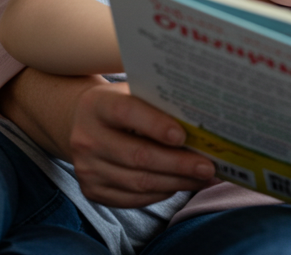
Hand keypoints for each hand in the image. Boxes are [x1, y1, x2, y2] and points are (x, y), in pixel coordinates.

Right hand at [0, 69, 216, 207]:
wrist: (81, 124)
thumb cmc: (120, 106)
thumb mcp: (133, 93)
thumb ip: (158, 102)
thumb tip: (202, 121)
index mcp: (97, 105)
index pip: (127, 113)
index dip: (156, 125)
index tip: (183, 136)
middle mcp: (86, 138)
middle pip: (137, 155)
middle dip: (178, 164)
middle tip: (208, 167)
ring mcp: (87, 168)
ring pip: (138, 182)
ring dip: (176, 183)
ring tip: (203, 179)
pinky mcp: (92, 190)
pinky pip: (132, 198)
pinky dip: (161, 194)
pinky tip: (181, 186)